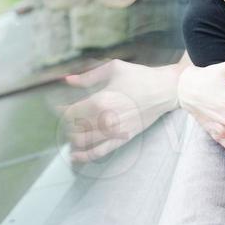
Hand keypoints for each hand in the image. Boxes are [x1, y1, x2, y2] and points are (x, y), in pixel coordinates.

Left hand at [61, 58, 180, 161]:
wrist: (165, 90)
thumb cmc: (140, 76)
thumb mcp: (113, 68)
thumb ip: (88, 76)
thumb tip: (67, 80)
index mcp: (100, 100)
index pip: (71, 112)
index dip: (62, 111)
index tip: (59, 107)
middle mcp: (105, 119)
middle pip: (74, 127)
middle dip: (68, 123)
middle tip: (69, 117)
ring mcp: (114, 131)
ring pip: (83, 141)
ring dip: (73, 137)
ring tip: (73, 130)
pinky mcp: (123, 138)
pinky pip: (100, 152)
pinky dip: (84, 156)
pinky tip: (75, 156)